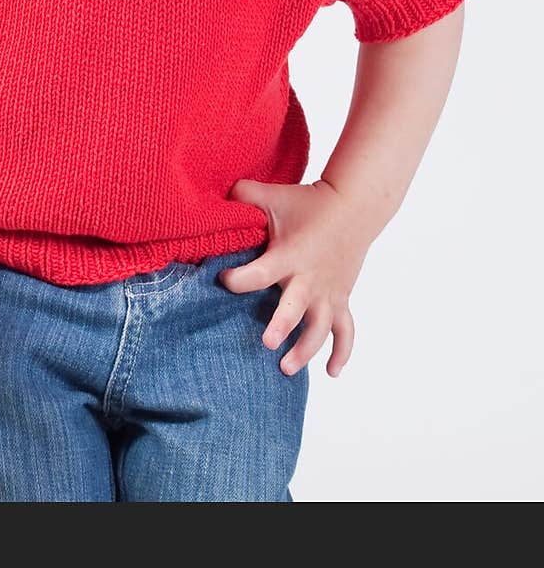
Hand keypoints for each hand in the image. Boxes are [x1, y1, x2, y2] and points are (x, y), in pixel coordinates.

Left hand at [220, 177, 371, 377]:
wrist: (354, 205)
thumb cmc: (308, 202)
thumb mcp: (273, 195)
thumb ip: (243, 196)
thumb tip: (215, 198)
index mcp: (289, 255)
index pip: (260, 273)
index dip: (239, 278)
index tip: (223, 279)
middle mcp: (309, 278)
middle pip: (296, 308)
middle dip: (282, 326)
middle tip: (267, 343)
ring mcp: (328, 292)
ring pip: (321, 328)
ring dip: (305, 350)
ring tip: (285, 368)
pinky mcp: (341, 298)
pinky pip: (346, 331)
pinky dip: (342, 353)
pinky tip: (332, 372)